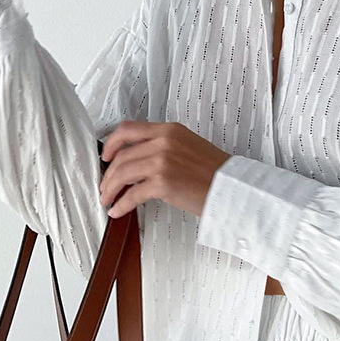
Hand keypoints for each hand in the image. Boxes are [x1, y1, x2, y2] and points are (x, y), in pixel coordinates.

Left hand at [99, 120, 231, 219]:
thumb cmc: (216, 173)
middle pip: (122, 155)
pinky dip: (121, 204)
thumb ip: (165, 146)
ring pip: (122, 173)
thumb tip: (140, 162)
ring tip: (108, 200)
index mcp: (170, 130)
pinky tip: (118, 211)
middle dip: (109, 174)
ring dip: (110, 189)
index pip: (129, 129)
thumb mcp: (189, 147)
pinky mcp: (163, 183)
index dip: (111, 143)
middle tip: (105, 186)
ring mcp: (163, 161)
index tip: (106, 155)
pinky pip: (132, 194)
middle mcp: (164, 142)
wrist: (234, 188)